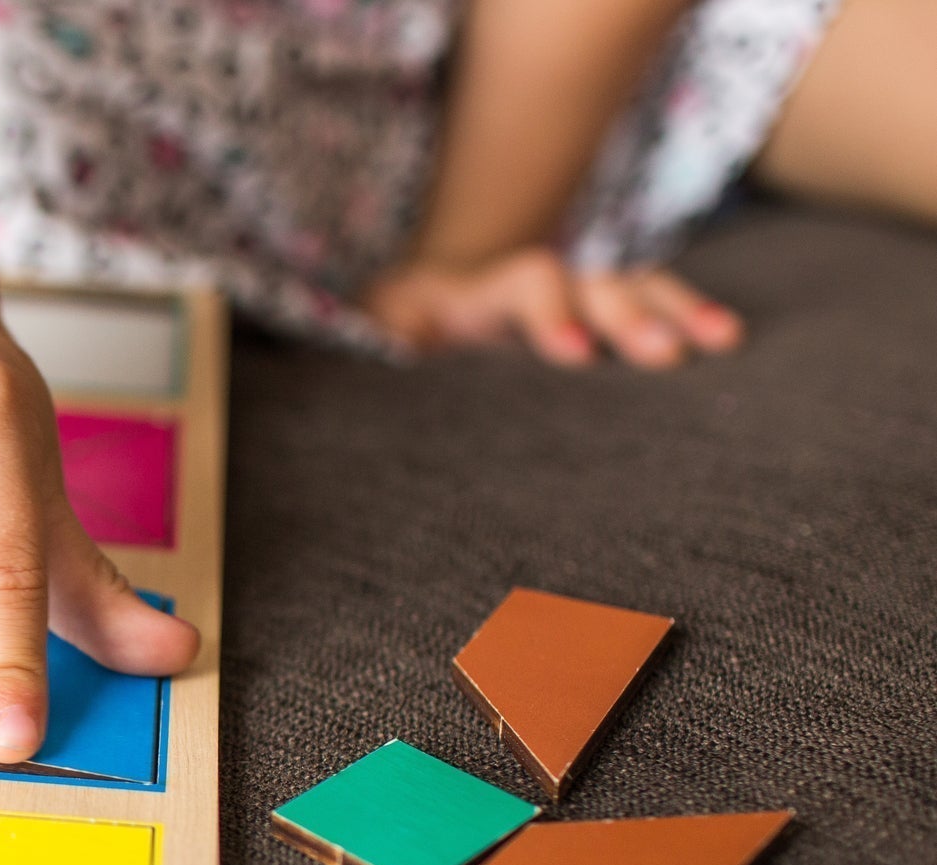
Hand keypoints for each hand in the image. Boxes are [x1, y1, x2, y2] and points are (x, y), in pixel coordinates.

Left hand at [362, 248, 743, 368]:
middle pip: (589, 281)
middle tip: (664, 355)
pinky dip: (681, 321)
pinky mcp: (584, 325)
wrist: (387, 339)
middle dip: (628, 313)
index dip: (552, 311)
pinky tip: (726, 342)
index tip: (577, 354)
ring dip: (674, 311)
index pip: (523, 282)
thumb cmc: (376, 354)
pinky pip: (641, 312)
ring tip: (721, 340)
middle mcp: (522, 288)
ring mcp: (559, 301)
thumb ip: (379, 344)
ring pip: (626, 291)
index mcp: (462, 296)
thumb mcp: (366, 348)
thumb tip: (389, 343)